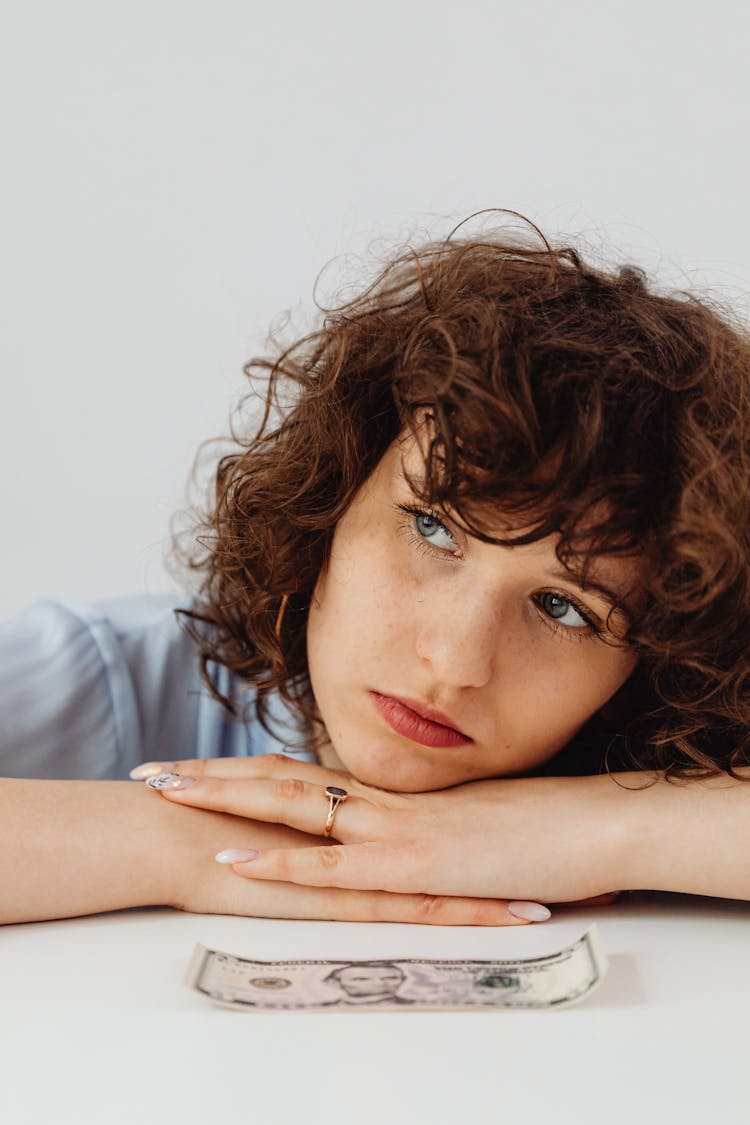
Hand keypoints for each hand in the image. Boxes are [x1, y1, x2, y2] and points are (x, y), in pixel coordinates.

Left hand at [140, 754, 626, 908]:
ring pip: (292, 807)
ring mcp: (393, 828)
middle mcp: (381, 801)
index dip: (245, 770)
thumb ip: (426, 825)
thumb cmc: (540, 825)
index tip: (196, 767)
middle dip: (211, 774)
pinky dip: (280, 862)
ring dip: (225, 799)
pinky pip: (332, 865)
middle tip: (152, 770)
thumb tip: (400, 833)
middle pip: (279, 779)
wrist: (591, 824)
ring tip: (167, 794)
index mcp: (391, 794)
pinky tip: (236, 860)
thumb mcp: (469, 822)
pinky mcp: (413, 864)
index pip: (300, 774)